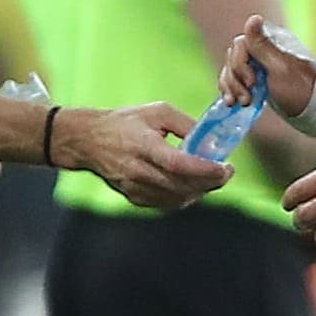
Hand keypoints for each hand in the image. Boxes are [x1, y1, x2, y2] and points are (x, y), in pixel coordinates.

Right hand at [60, 102, 233, 208]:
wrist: (89, 141)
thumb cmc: (125, 122)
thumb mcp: (157, 112)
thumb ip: (185, 124)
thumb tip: (211, 141)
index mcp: (144, 146)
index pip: (179, 164)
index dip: (205, 169)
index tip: (225, 167)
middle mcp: (139, 171)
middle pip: (182, 185)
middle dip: (211, 181)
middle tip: (226, 172)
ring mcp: (136, 188)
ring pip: (177, 198)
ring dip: (200, 190)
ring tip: (212, 177)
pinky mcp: (135, 198)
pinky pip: (167, 203)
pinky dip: (185, 196)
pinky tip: (192, 184)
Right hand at [221, 14, 315, 117]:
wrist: (315, 112)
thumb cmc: (302, 89)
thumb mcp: (282, 68)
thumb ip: (264, 45)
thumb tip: (254, 18)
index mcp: (273, 41)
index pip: (242, 43)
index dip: (240, 64)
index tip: (252, 83)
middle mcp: (264, 49)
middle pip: (233, 57)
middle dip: (236, 79)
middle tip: (247, 98)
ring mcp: (259, 65)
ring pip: (231, 69)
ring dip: (232, 87)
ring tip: (243, 103)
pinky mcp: (256, 79)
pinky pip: (233, 80)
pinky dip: (230, 90)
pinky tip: (232, 102)